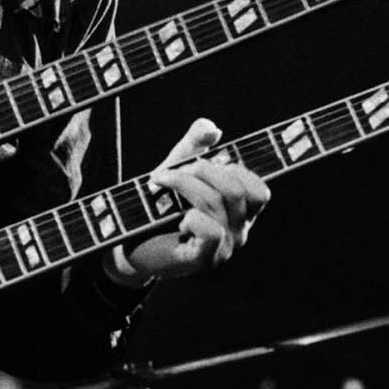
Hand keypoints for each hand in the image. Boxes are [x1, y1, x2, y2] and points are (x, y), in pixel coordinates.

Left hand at [103, 118, 270, 284]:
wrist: (129, 240)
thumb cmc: (158, 205)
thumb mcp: (177, 167)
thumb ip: (195, 145)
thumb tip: (212, 128)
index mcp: (240, 212)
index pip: (258, 191)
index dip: (235, 170)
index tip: (202, 163)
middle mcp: (239, 232)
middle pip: (236, 191)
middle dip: (203, 171)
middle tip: (172, 170)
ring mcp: (224, 249)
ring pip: (216, 205)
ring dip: (183, 185)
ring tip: (160, 182)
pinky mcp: (203, 261)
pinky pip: (212, 232)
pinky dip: (192, 218)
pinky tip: (178, 220)